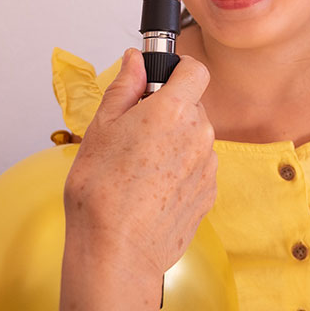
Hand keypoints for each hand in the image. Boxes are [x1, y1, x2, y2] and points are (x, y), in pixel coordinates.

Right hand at [63, 50, 216, 275]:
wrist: (116, 250)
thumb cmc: (101, 192)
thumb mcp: (101, 127)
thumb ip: (124, 86)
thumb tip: (135, 60)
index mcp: (173, 110)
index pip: (195, 70)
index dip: (177, 70)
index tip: (158, 80)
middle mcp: (199, 135)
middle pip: (193, 106)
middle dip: (168, 111)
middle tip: (134, 133)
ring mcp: (208, 167)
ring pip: (194, 139)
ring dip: (174, 144)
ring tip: (139, 169)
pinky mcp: (208, 194)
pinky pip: (197, 169)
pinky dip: (179, 172)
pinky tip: (151, 189)